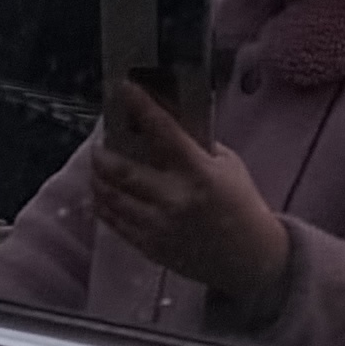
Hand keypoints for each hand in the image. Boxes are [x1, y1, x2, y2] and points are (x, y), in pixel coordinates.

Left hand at [90, 83, 291, 325]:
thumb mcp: (229, 166)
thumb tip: (168, 122)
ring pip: (112, 198)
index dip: (141, 106)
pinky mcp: (149, 246)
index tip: (124, 88)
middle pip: (123, 171)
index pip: (163, 132)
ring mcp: (159, 225)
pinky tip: (101, 193)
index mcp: (199, 173)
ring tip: (96, 167)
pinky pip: (115, 222)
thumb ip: (199, 146)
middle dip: (103, 154)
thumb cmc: (240, 204)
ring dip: (98, 179)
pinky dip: (103, 205)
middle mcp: (175, 199)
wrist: (248, 257)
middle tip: (98, 144)